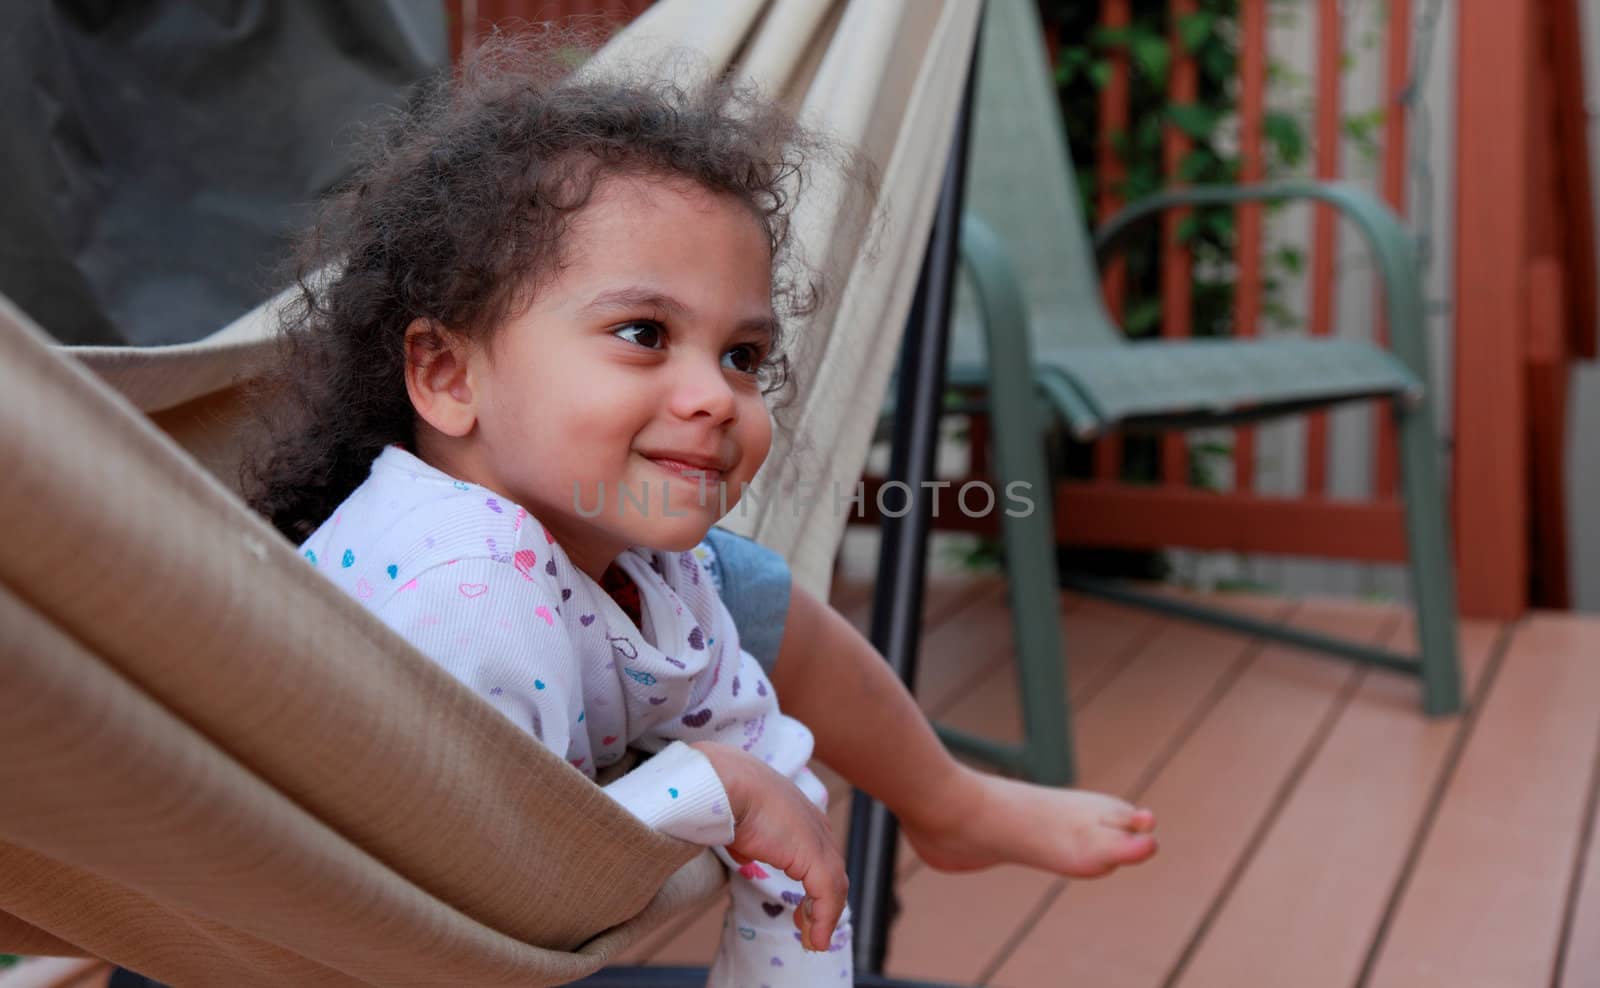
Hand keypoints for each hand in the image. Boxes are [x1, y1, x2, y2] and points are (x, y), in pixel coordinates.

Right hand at [690, 741, 845, 950]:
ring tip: (813, 942)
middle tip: (810, 933)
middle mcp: (816, 825)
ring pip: (834, 887)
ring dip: (823, 919)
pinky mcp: (814, 856)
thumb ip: (749, 839)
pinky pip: (827, 896)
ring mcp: (818, 840)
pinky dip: (824, 921)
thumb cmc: (725, 797)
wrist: (725, 783)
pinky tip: (816, 940)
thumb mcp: (741, 823)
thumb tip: (744, 852)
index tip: (802, 911)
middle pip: (832, 873)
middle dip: (823, 906)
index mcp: (800, 813)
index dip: (815, 885)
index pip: (820, 855)